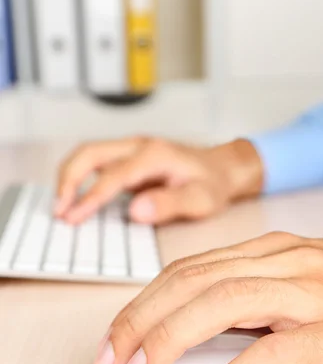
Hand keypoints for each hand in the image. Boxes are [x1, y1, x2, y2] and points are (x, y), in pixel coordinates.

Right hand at [54, 137, 262, 223]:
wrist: (223, 168)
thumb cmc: (213, 184)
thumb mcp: (201, 200)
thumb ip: (169, 204)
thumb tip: (135, 210)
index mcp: (155, 155)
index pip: (113, 175)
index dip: (90, 198)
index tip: (73, 218)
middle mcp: (139, 146)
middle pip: (90, 153)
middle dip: (68, 180)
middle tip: (58, 211)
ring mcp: (132, 149)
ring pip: (89, 154)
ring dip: (70, 176)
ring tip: (61, 206)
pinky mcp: (129, 158)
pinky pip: (96, 162)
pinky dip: (79, 176)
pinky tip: (74, 197)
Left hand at [94, 232, 322, 363]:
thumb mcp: (297, 281)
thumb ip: (249, 294)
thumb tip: (192, 326)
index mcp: (272, 251)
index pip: (191, 269)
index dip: (145, 301)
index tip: (118, 334)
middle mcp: (286, 263)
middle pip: (196, 281)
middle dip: (143, 318)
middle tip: (113, 358)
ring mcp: (312, 295)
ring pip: (225, 302)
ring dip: (172, 338)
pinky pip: (276, 353)